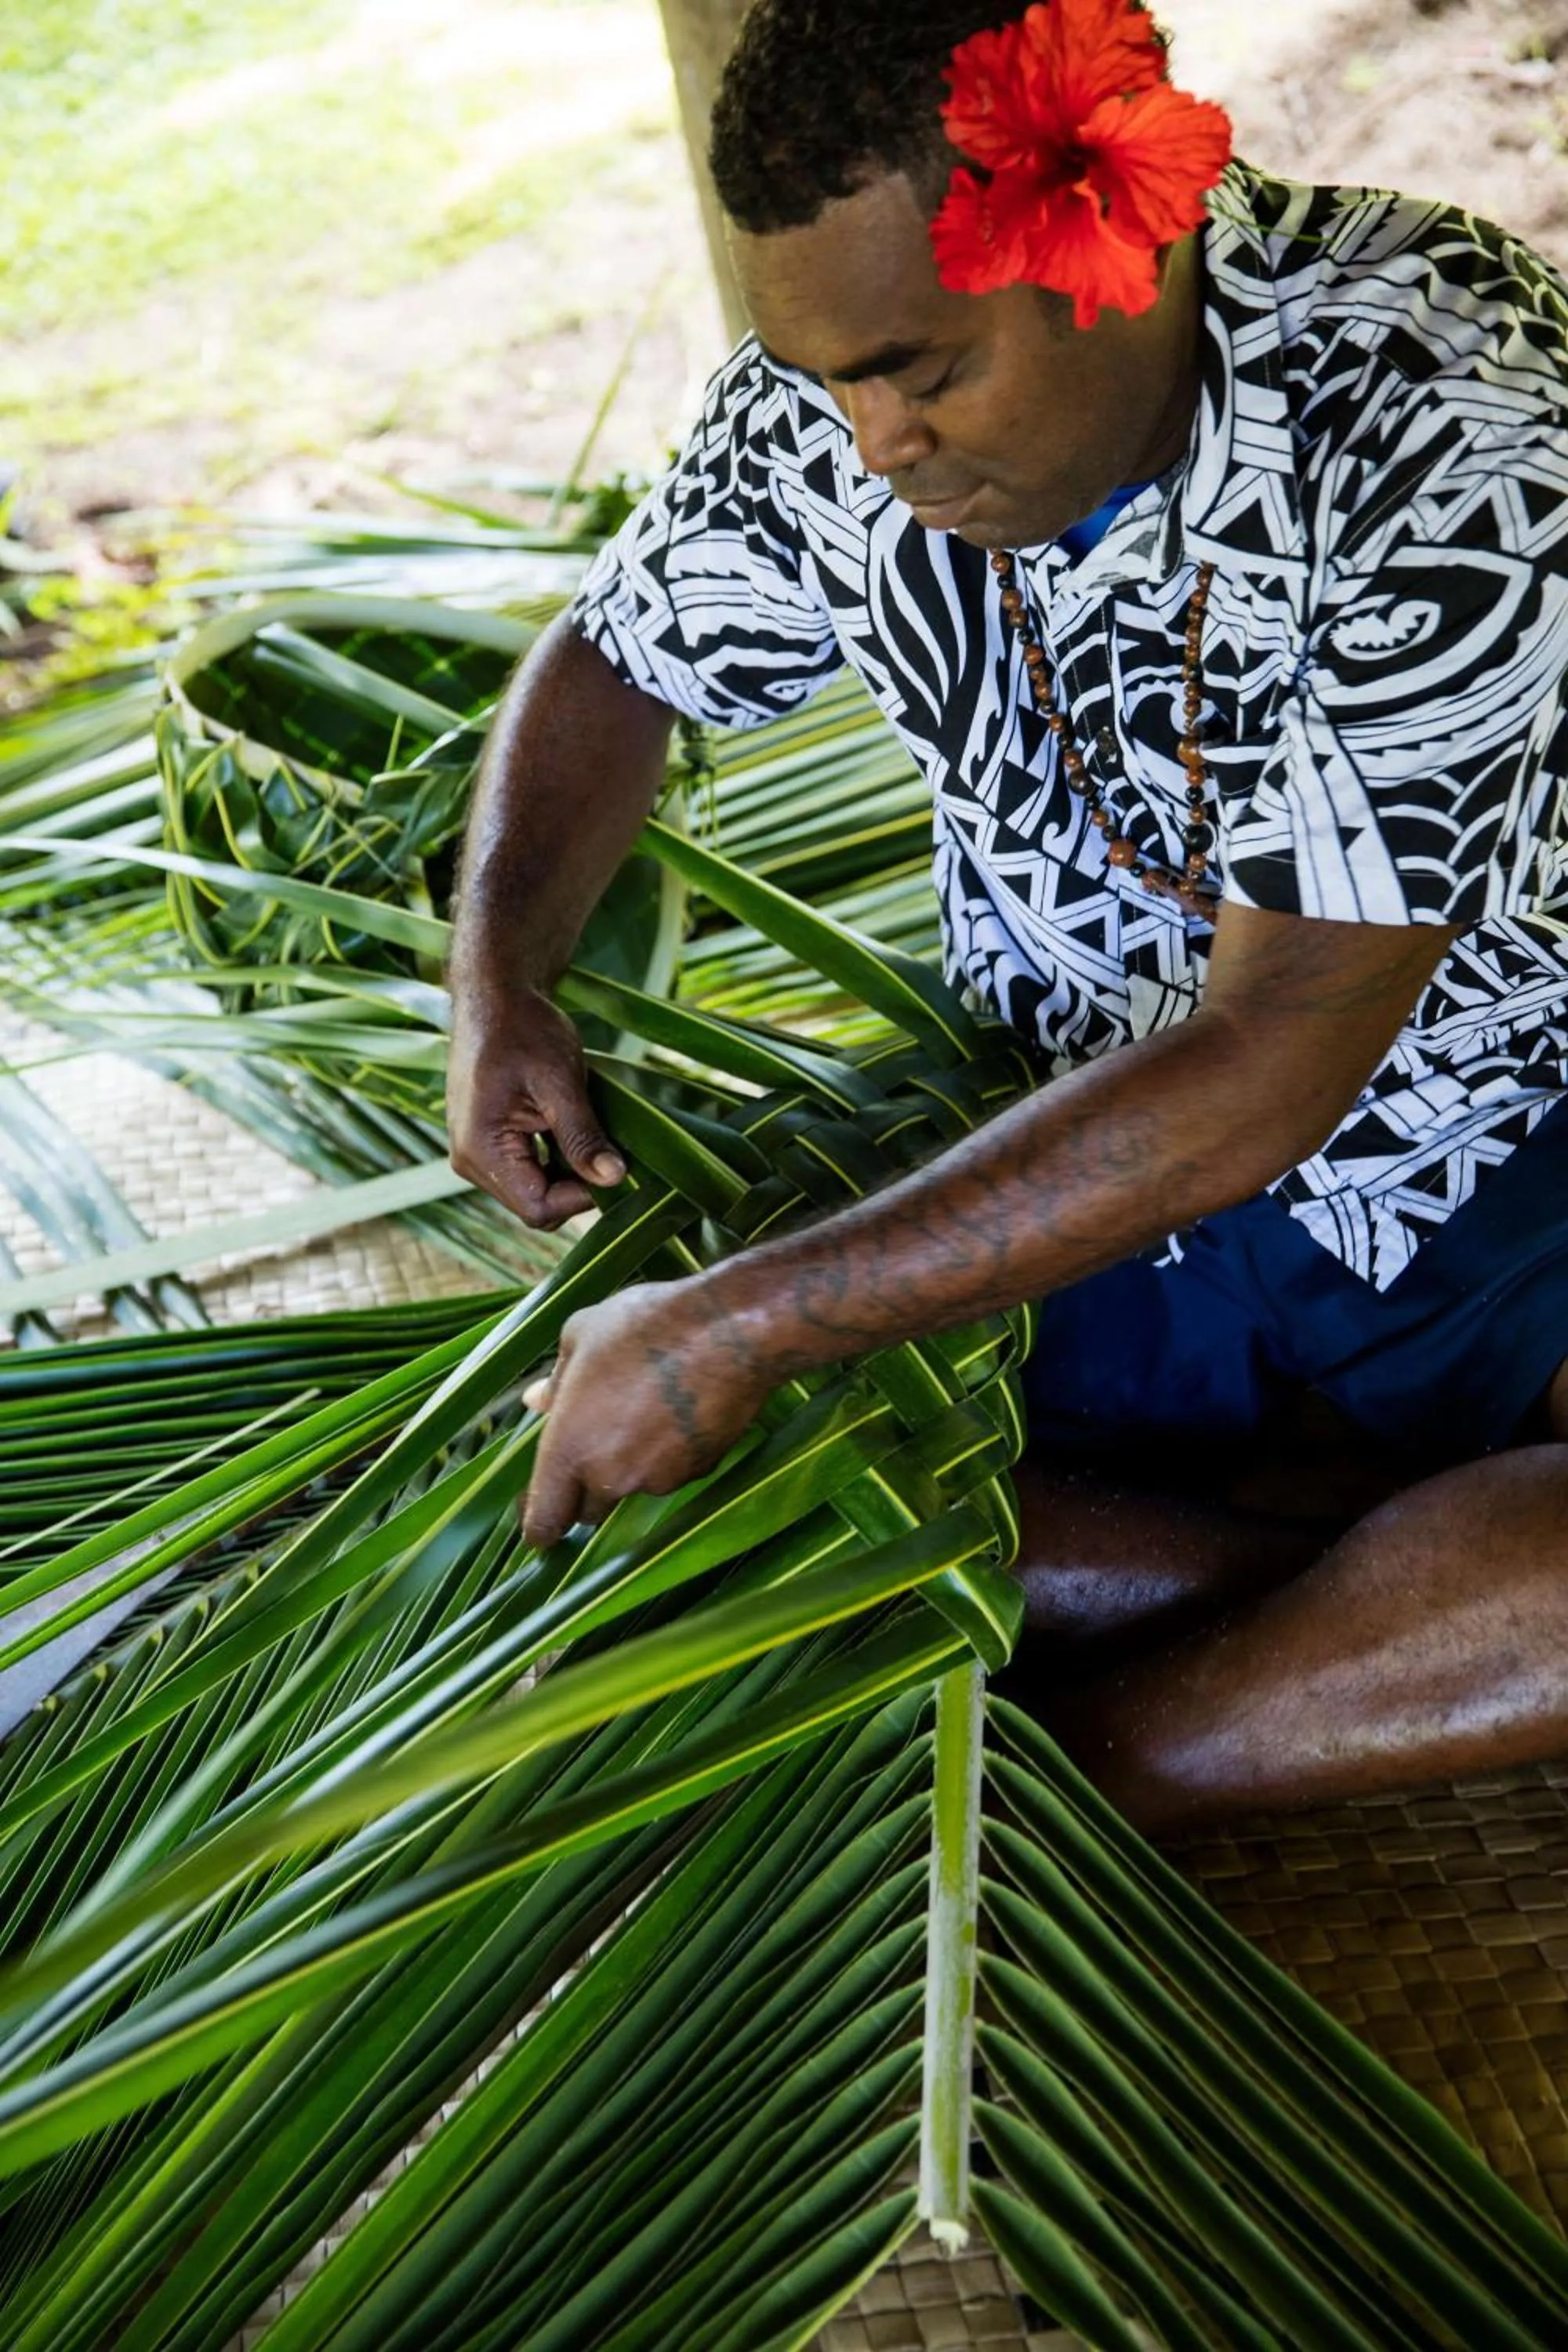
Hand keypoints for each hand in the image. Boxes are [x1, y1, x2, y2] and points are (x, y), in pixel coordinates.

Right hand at [447, 984, 625, 1230]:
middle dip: (575, 1183)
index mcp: (481, 1150)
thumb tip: (614, 1179)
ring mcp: (473, 1154)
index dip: (581, 1196)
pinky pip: (525, 1171)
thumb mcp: (560, 1082)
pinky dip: (553, 1157)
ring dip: (566, 1169)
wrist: (494, 996)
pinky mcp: (484, 1145)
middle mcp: (469, 1161)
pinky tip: (565, 1125)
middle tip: (601, 1141)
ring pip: (533, 1190)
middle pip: (534, 1205)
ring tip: (581, 1125)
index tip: (611, 1162)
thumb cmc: (524, 1029)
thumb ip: (582, 1135)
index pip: (538, 1208)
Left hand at [520, 1281, 775, 1548]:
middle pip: (590, 1510)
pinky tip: (682, 1411)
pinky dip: (672, 1454)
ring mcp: (659, 1478)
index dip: (540, 1528)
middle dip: (587, 1490)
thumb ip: (555, 1380)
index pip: (545, 1519)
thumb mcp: (582, 1335)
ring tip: (649, 1408)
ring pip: (635, 1487)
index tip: (540, 1527)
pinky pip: (674, 1472)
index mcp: (569, 1447)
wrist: (729, 1332)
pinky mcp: (699, 1472)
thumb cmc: (645, 1326)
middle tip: (598, 1444)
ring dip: (633, 1465)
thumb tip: (536, 1401)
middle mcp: (611, 1476)